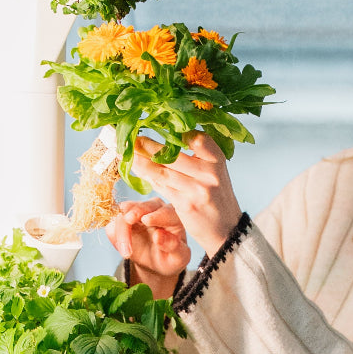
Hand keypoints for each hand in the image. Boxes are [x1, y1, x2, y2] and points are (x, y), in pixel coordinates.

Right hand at [105, 196, 189, 299]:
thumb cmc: (171, 257)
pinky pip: (114, 221)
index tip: (146, 220)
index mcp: (173, 216)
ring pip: (125, 211)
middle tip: (128, 220)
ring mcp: (137, 211)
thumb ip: (173, 246)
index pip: (166, 211)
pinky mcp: (122, 219)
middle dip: (135, 212)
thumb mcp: (178, 258)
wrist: (156, 262)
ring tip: (126, 252)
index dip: (156, 215)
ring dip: (122, 229)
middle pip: (143, 206)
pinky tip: (121, 248)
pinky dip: (115, 234)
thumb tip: (158, 236)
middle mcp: (155, 208)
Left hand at [131, 131, 242, 253]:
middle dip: (148, 146)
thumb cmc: (217, 198)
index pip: (196, 138)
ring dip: (141, 162)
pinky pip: (162, 187)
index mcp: (217, 159)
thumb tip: (168, 137)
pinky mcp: (186, 205)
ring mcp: (197, 190)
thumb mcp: (214, 173)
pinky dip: (148, 177)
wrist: (226, 229)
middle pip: (173, 155)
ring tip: (126, 153)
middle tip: (130, 138)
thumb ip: (197, 157)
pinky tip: (136, 170)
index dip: (176, 131)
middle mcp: (209, 173)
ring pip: (163, 171)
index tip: (157, 123)